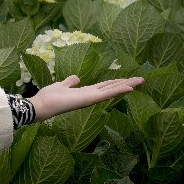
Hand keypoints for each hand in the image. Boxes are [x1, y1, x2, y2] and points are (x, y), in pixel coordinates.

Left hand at [29, 75, 144, 121]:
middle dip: (126, 83)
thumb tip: (76, 77)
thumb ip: (70, 82)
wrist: (42, 105)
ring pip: (113, 90)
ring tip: (141, 80)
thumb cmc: (49, 96)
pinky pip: (107, 94)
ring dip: (127, 85)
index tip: (128, 79)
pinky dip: (119, 90)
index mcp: (85, 92)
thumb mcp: (61, 85)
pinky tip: (130, 87)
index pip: (104, 86)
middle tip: (141, 79)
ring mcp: (91, 98)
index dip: (116, 82)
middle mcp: (90, 96)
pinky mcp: (90, 100)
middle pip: (112, 87)